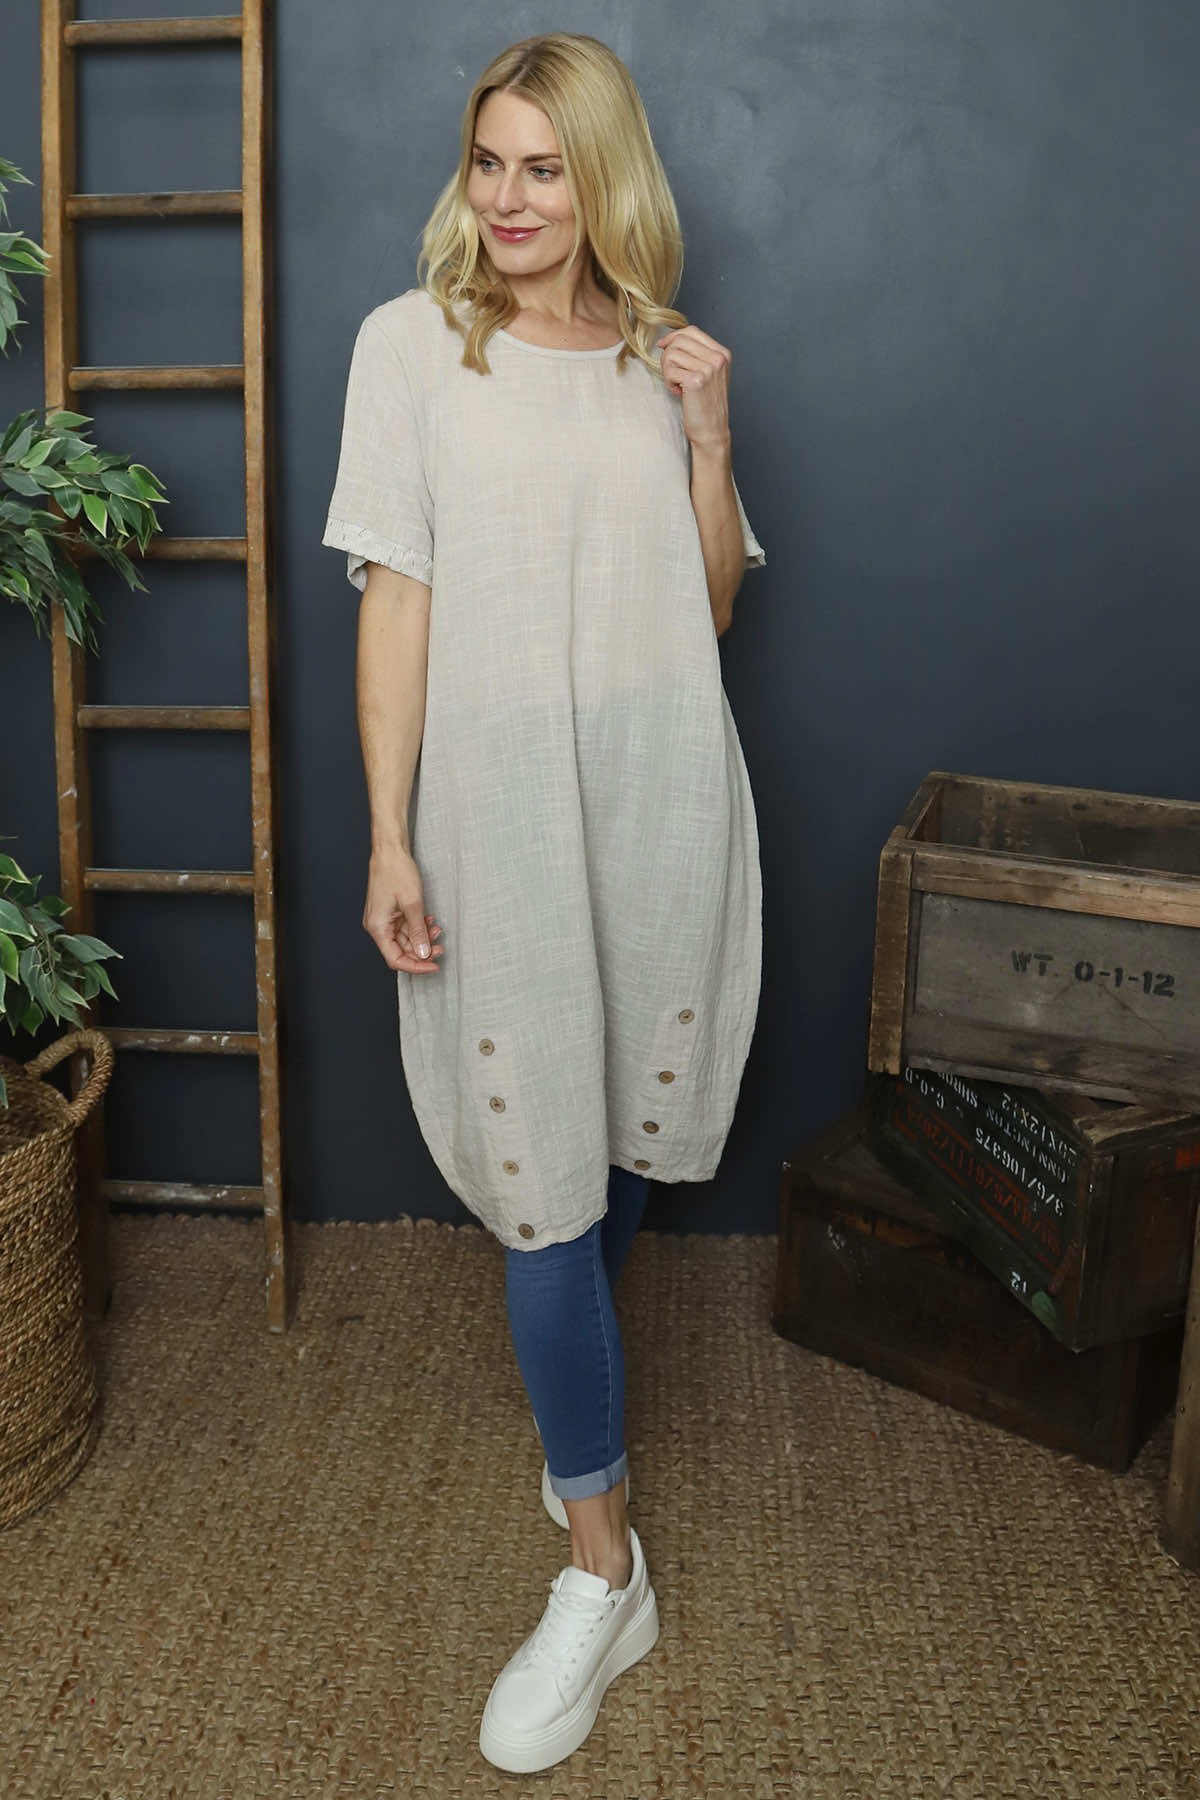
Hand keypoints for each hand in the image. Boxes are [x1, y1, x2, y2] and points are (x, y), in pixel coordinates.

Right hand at [364, 847, 444, 973]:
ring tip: (437, 930)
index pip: (395, 959)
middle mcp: (378, 926)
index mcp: (378, 927)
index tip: (432, 966)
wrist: (390, 850)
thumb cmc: (396, 871)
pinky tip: (429, 920)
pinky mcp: (390, 912)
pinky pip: (404, 927)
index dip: (415, 966)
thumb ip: (418, 932)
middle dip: (421, 951)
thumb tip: (423, 953)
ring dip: (422, 937)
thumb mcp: (412, 904)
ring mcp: (383, 919)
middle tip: (440, 948)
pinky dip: (418, 926)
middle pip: (400, 950)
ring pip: (405, 939)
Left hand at [654, 324, 731, 452]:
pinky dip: (669, 382)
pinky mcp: (697, 380)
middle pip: (679, 340)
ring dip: (668, 371)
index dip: (673, 337)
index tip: (663, 347)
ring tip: (678, 385)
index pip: (692, 331)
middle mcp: (718, 358)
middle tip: (672, 374)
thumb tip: (670, 340)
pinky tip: (679, 392)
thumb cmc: (706, 404)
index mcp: (722, 353)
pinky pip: (670, 370)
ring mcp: (709, 368)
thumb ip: (697, 355)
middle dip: (668, 356)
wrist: (711, 431)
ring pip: (671, 354)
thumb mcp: (708, 374)